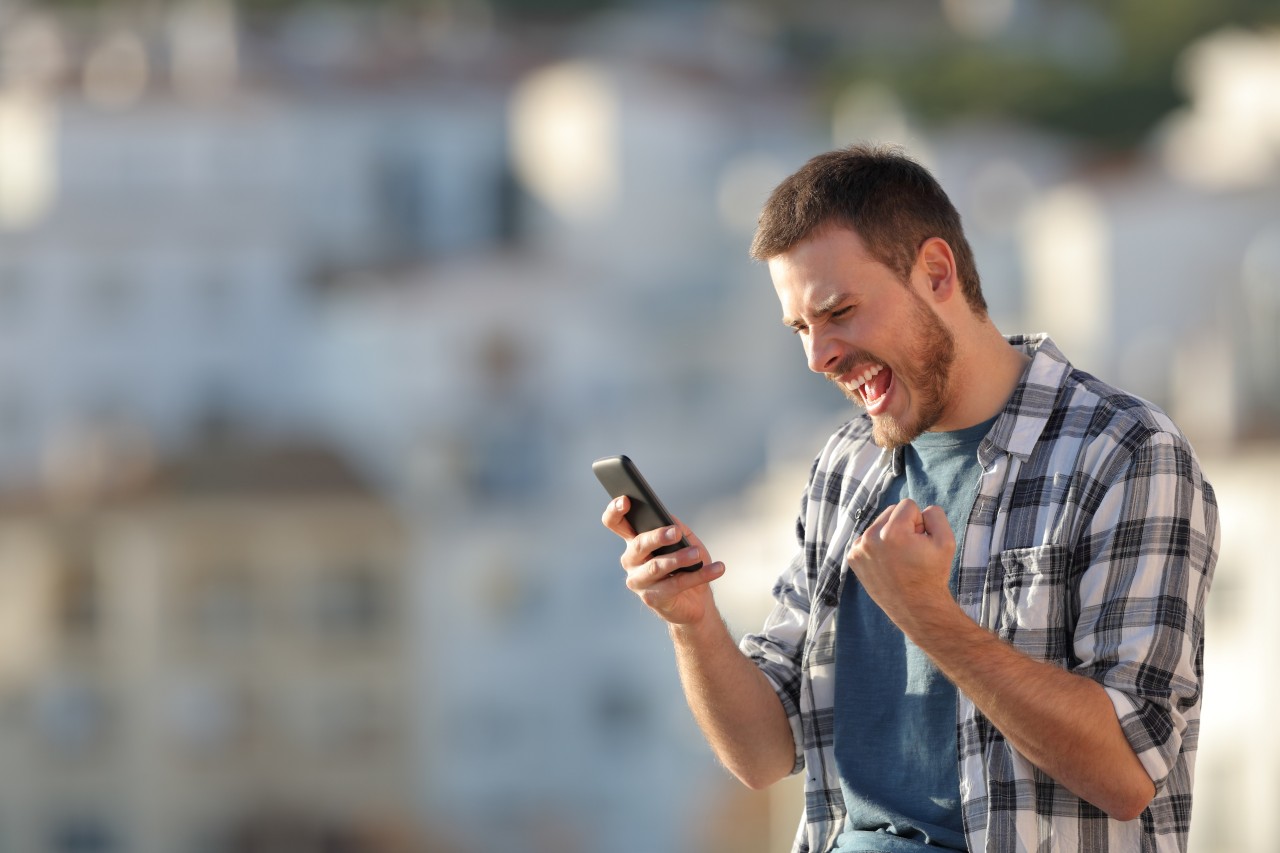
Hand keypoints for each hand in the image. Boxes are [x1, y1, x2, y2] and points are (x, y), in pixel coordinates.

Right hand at [602, 496, 724, 625]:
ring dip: (679, 558)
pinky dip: (699, 576)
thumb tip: (670, 519)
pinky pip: (676, 584)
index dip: (615, 511)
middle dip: (657, 537)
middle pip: (638, 544)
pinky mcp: (652, 599)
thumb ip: (676, 527)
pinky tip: (717, 569)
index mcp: (634, 542)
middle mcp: (631, 561)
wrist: (695, 602)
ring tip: (697, 554)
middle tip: (676, 532)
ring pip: (656, 566)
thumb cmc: (687, 566)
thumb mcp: (684, 542)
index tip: (625, 500)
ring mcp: (638, 581)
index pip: (615, 523)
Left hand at [846, 498, 956, 630]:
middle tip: (911, 550)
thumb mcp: (946, 541)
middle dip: (904, 525)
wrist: (916, 607)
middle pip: (890, 511)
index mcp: (893, 532)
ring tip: (899, 558)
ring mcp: (858, 549)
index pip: (908, 505)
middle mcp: (870, 538)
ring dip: (890, 534)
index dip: (920, 522)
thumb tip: (919, 510)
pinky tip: (887, 563)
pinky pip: (868, 538)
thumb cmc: (932, 574)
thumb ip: (935, 514)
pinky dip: (878, 546)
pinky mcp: (853, 557)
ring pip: (878, 524)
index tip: (920, 541)